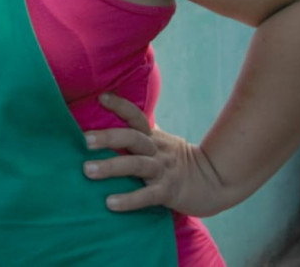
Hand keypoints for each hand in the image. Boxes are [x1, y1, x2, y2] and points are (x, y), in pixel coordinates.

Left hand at [82, 92, 231, 216]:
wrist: (214, 183)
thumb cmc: (177, 161)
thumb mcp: (161, 142)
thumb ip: (140, 134)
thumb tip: (110, 122)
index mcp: (153, 137)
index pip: (136, 117)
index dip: (120, 106)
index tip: (101, 97)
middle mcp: (157, 150)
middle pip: (133, 138)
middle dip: (108, 137)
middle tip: (85, 140)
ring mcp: (163, 170)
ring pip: (136, 165)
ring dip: (111, 167)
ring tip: (87, 170)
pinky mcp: (169, 192)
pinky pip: (147, 196)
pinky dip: (129, 200)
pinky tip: (110, 203)